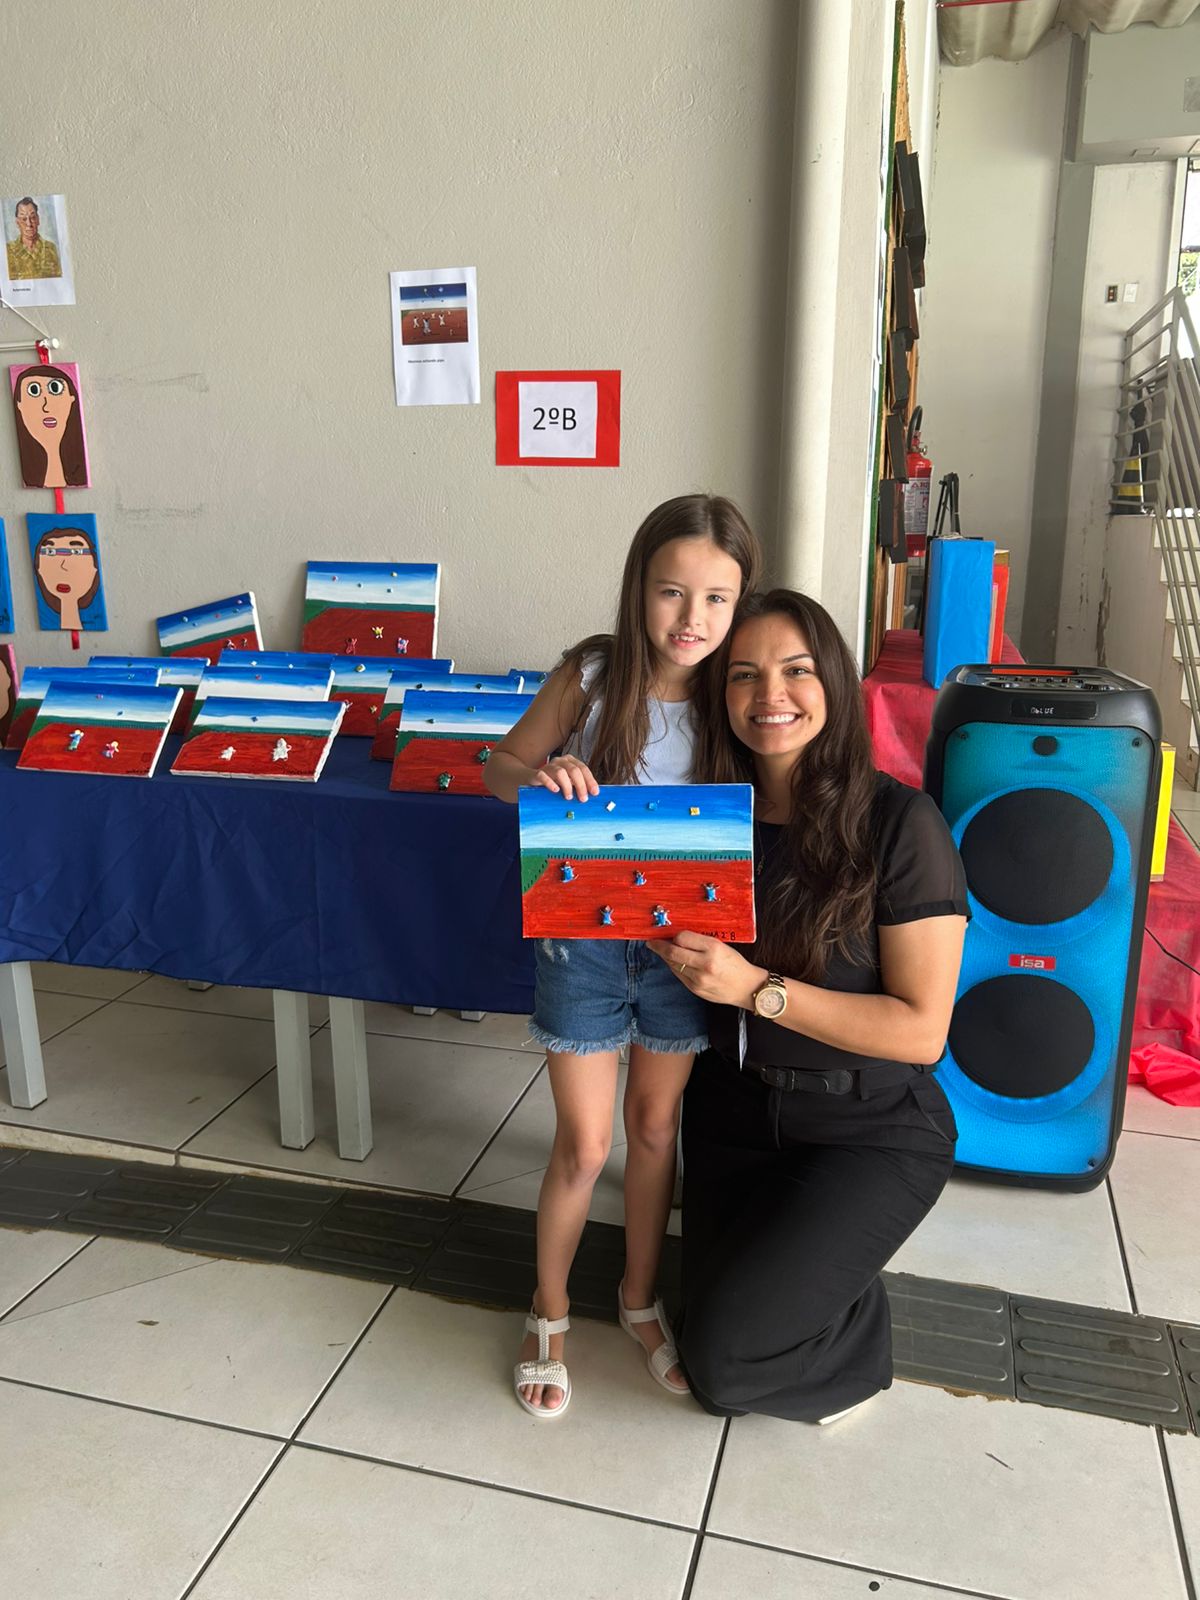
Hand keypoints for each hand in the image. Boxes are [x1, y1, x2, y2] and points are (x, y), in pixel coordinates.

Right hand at [534, 755, 599, 802]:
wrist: (531, 778)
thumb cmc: (553, 781)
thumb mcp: (567, 782)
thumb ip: (578, 785)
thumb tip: (592, 795)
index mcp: (570, 761)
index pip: (583, 768)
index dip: (590, 780)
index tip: (595, 792)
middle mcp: (560, 761)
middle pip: (574, 770)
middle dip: (581, 785)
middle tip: (583, 799)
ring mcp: (548, 766)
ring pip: (560, 772)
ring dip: (567, 786)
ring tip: (569, 797)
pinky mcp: (538, 773)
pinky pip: (543, 776)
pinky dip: (550, 783)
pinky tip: (555, 790)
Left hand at [647, 932, 763, 1008]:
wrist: (747, 988)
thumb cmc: (735, 964)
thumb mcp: (722, 946)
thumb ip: (700, 942)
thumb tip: (677, 937)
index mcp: (714, 949)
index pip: (683, 938)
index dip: (674, 935)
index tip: (668, 934)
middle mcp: (705, 964)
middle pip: (672, 953)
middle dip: (659, 946)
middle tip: (651, 942)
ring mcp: (699, 979)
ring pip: (673, 964)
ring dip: (665, 957)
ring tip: (662, 951)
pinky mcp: (696, 989)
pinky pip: (679, 975)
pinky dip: (674, 967)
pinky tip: (676, 963)